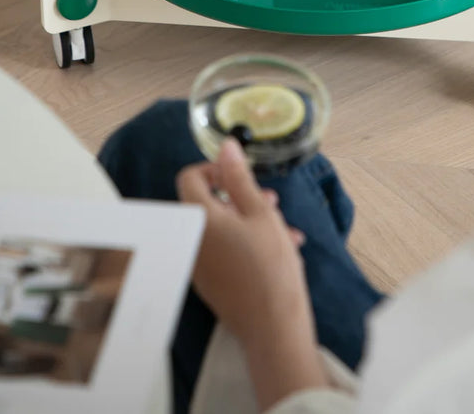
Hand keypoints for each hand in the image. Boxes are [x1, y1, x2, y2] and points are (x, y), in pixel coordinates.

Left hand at [177, 137, 313, 347]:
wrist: (273, 327)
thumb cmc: (269, 266)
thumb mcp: (260, 213)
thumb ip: (240, 178)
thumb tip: (226, 146)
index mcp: (199, 219)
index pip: (190, 177)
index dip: (214, 169)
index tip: (240, 175)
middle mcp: (191, 240)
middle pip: (207, 203)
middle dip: (239, 196)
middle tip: (270, 200)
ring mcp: (198, 264)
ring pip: (220, 227)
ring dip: (249, 220)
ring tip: (283, 227)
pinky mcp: (209, 282)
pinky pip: (223, 250)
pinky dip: (245, 242)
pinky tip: (279, 248)